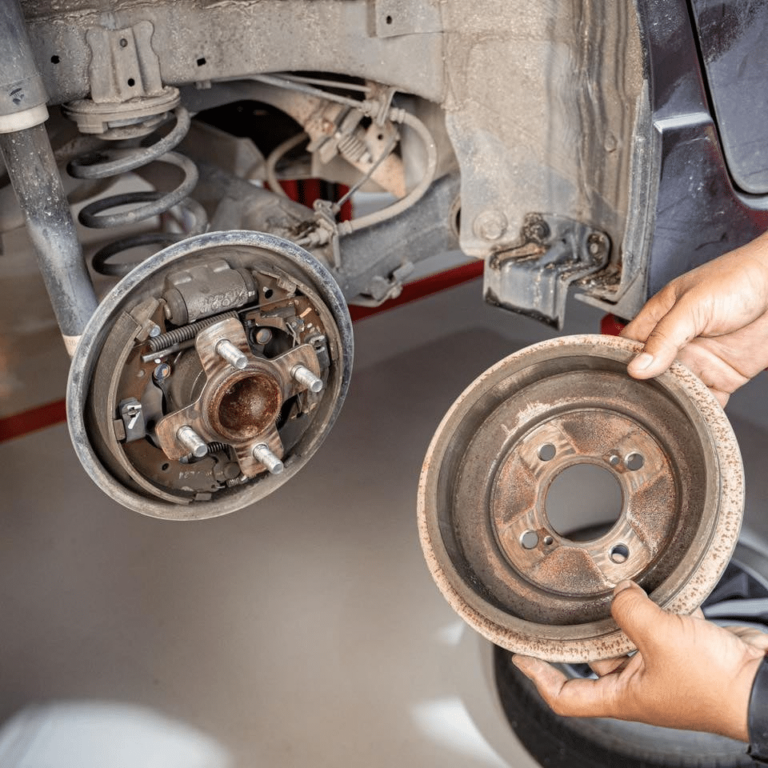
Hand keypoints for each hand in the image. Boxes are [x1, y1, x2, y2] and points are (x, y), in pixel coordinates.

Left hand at [513, 581, 765, 740]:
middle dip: (579, 632)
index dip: (539, 677)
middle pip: (593, 659)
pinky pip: (655, 625)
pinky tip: (645, 585)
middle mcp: (638, 684)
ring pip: (625, 636)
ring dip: (617, 613)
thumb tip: (619, 592)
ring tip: (602, 586)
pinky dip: (649, 606)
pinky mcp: (682, 649)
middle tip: (559, 607)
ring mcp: (660, 667)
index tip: (521, 658)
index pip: (566, 695)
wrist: (764, 684)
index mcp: (624, 696)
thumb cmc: (716, 685)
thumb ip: (629, 611)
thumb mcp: (659, 638)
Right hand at [621, 232, 767, 405]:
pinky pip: (706, 401)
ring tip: (660, 414)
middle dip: (642, 389)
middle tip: (634, 405)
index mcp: (661, 319)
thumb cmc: (740, 278)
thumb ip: (665, 337)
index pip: (629, 346)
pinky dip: (699, 413)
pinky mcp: (723, 376)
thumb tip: (637, 367)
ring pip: (674, 391)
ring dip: (669, 403)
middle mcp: (677, 343)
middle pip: (649, 374)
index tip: (610, 382)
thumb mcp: (693, 304)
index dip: (618, 363)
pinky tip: (691, 417)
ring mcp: (700, 361)